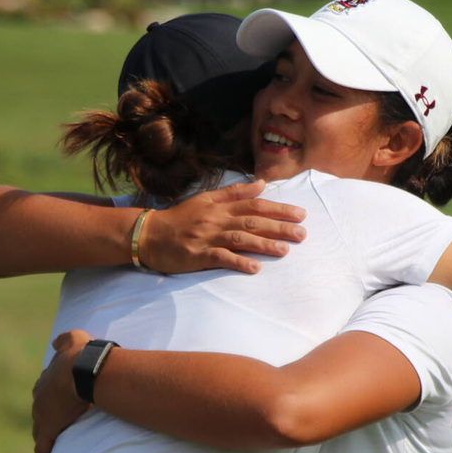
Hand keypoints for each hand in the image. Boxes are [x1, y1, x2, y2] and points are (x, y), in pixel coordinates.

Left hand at [34, 331, 93, 452]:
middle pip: (40, 416)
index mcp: (45, 383)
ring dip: (45, 443)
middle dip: (46, 424)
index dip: (50, 405)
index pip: (44, 397)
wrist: (81, 368)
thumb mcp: (73, 340)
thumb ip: (64, 340)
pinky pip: (43, 449)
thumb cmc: (82, 355)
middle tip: (56, 434)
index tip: (56, 411)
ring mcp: (42, 416)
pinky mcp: (48, 431)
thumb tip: (56, 342)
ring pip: (40, 434)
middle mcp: (39, 400)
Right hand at [137, 181, 306, 275]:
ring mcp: (207, 237)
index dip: (279, 209)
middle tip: (302, 234)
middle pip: (253, 221)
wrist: (149, 235)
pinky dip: (238, 262)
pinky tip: (254, 268)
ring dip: (264, 245)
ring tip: (284, 251)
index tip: (300, 214)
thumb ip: (234, 193)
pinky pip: (221, 258)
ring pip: (240, 238)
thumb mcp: (206, 199)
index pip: (255, 205)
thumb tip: (261, 184)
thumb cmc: (179, 218)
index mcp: (220, 207)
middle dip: (279, 227)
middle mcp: (217, 220)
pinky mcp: (198, 255)